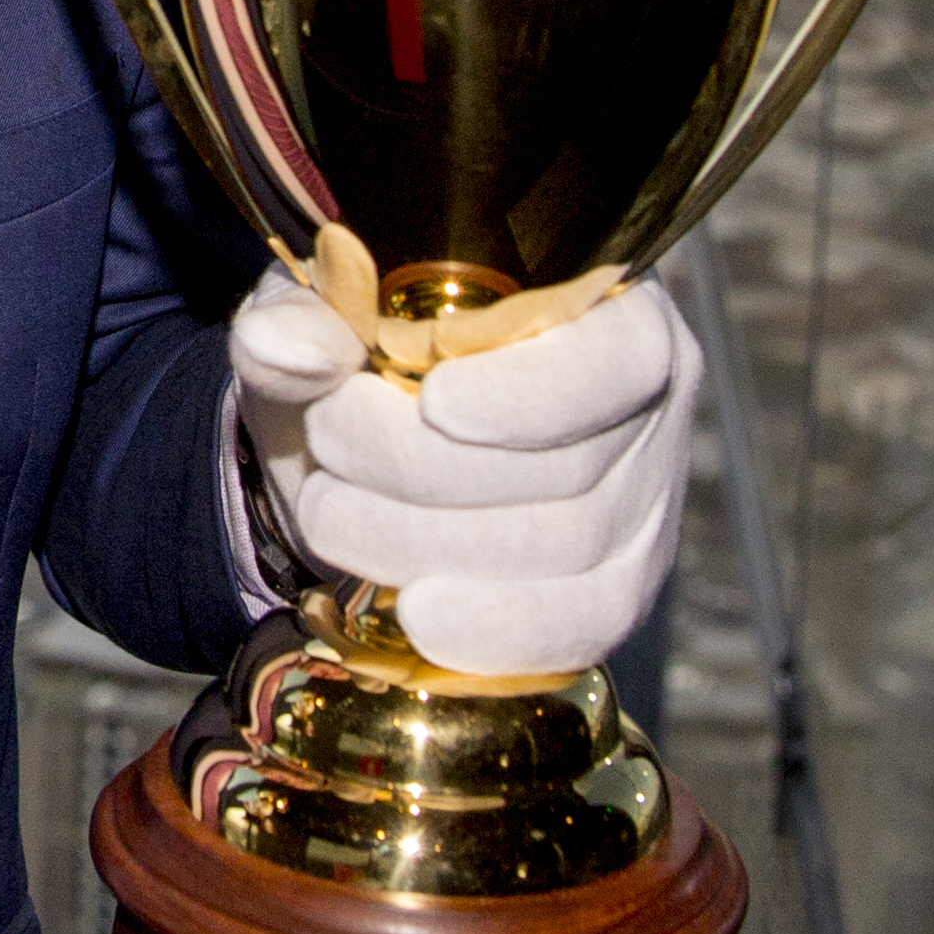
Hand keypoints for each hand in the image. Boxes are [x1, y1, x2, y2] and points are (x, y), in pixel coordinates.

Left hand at [227, 261, 697, 676]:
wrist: (359, 445)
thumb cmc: (362, 354)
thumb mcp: (319, 315)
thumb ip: (298, 319)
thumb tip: (285, 348)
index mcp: (605, 305)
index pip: (620, 359)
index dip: (534, 394)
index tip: (434, 402)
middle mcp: (649, 404)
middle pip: (571, 468)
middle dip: (425, 470)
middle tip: (327, 443)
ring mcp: (642, 504)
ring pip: (564, 550)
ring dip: (427, 542)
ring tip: (333, 511)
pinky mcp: (617, 587)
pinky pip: (580, 626)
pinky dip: (493, 628)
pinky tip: (418, 615)